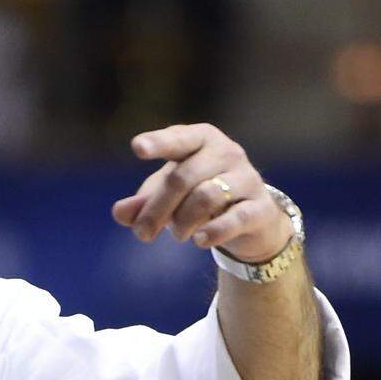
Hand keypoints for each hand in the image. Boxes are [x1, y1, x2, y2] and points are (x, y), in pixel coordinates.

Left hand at [111, 123, 293, 263]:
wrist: (250, 220)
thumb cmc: (200, 197)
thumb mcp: (169, 197)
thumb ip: (143, 203)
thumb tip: (119, 213)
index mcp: (201, 140)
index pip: (179, 139)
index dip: (159, 143)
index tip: (138, 147)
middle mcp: (226, 152)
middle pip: (182, 178)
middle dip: (157, 209)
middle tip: (142, 234)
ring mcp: (247, 178)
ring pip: (206, 196)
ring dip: (182, 221)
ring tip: (178, 235)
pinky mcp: (260, 207)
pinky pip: (236, 218)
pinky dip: (214, 231)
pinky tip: (199, 241)